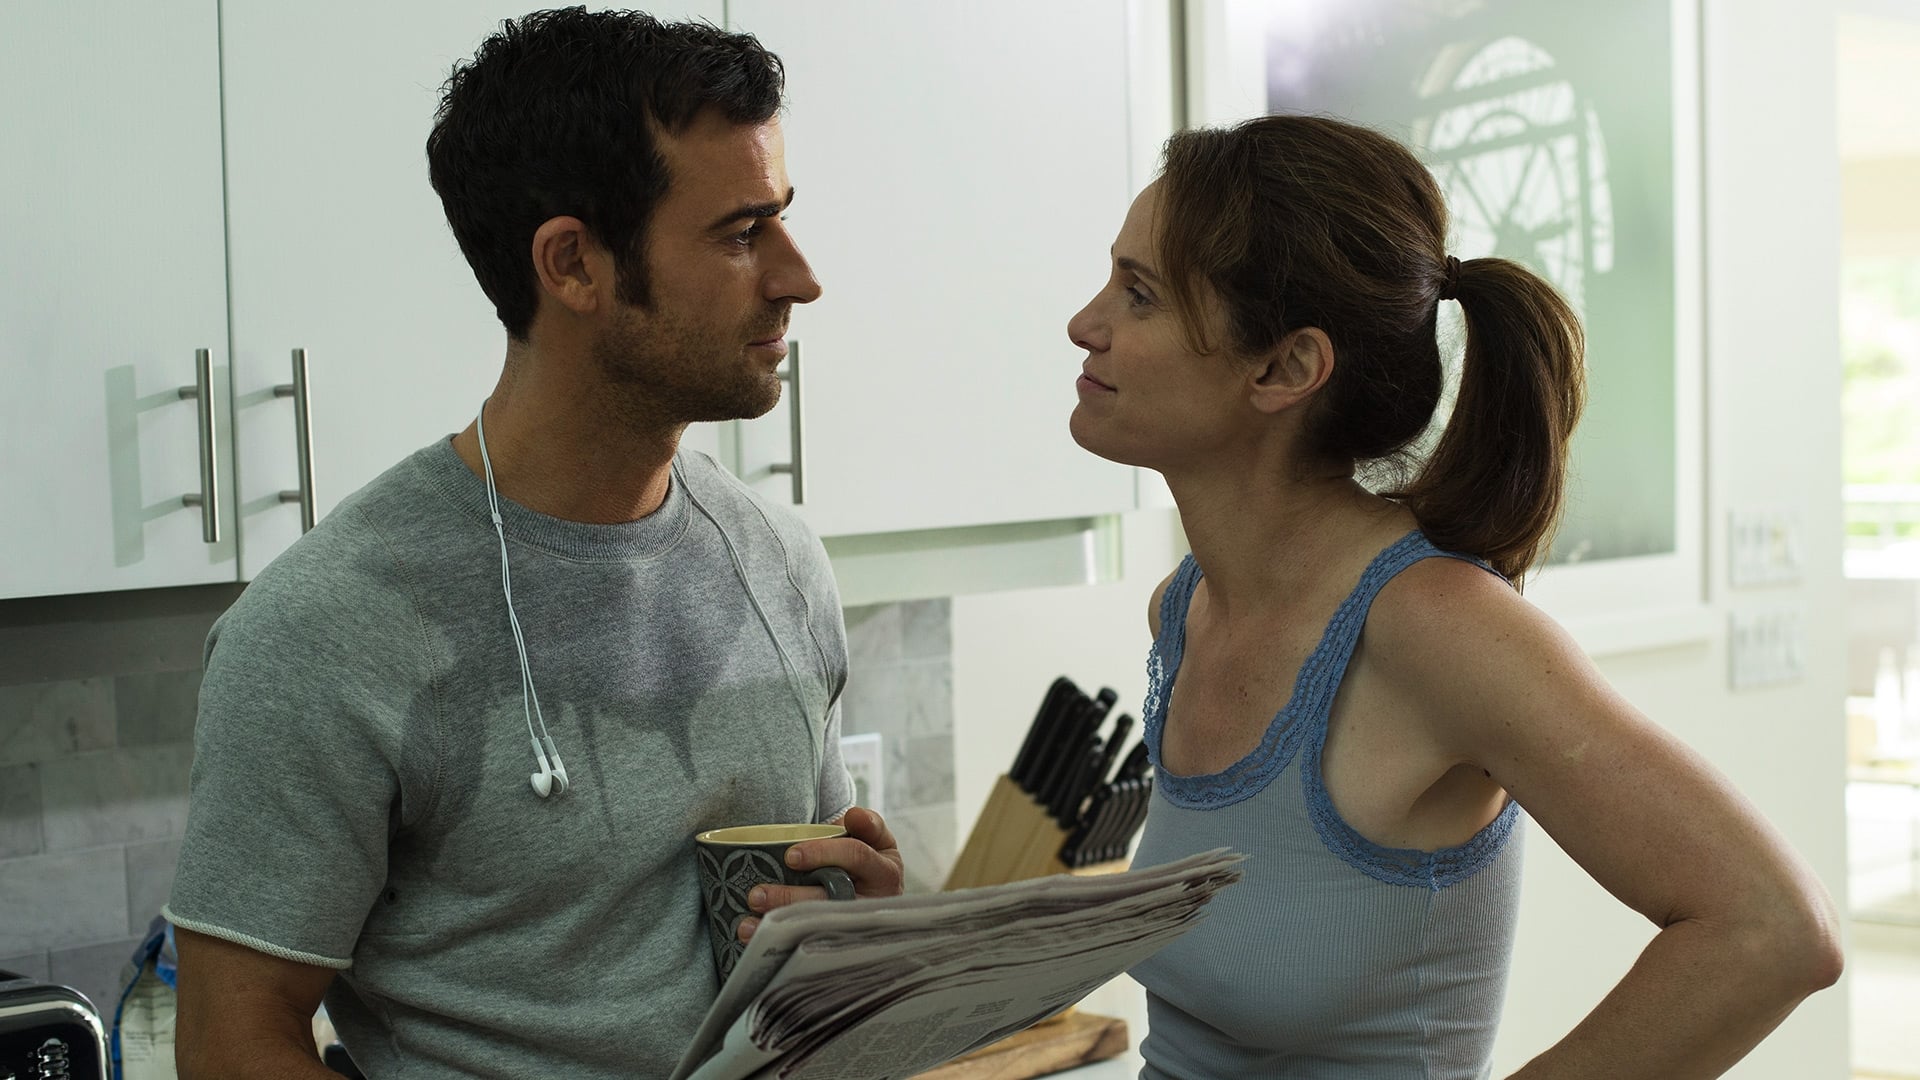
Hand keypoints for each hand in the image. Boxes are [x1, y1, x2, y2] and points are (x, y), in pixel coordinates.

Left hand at [738, 807, 903, 940]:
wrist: (879, 894)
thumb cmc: (867, 859)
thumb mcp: (875, 839)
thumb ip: (865, 824)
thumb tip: (853, 816)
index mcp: (886, 868)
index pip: (856, 855)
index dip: (823, 853)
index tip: (790, 856)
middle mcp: (877, 900)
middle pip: (832, 898)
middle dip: (791, 897)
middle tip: (757, 894)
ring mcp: (861, 925)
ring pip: (818, 925)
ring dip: (781, 922)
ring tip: (749, 920)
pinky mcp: (844, 942)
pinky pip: (809, 943)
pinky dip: (780, 941)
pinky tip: (756, 935)